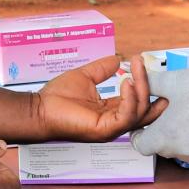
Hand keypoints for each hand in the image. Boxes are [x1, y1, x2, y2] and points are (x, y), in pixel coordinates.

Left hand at [35, 56, 166, 142]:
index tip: (144, 63)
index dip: (144, 83)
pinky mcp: (105, 130)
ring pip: (140, 111)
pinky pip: (127, 116)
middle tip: (142, 63)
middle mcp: (116, 121)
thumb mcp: (86, 76)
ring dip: (142, 87)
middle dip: (148, 85)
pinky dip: (130, 99)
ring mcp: (112, 128)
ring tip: (136, 68)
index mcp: (112, 110)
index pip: (138, 100)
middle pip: (145, 107)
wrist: (40, 108)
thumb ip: (103, 69)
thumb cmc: (58, 97)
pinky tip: (127, 82)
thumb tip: (118, 58)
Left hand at [129, 60, 188, 162]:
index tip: (147, 119)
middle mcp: (182, 151)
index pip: (141, 145)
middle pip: (160, 146)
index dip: (140, 132)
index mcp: (166, 136)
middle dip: (160, 130)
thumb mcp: (173, 80)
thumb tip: (134, 80)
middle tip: (169, 109)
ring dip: (178, 135)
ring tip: (188, 111)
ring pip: (179, 148)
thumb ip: (148, 84)